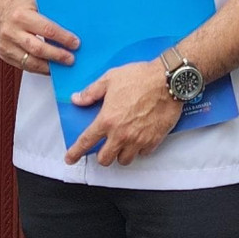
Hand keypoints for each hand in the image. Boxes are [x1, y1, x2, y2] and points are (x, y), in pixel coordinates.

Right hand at [0, 0, 79, 74]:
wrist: (0, 8)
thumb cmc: (22, 6)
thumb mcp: (36, 4)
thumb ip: (51, 16)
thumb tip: (74, 29)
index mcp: (21, 15)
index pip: (46, 29)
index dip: (62, 38)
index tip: (75, 43)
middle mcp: (11, 31)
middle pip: (37, 48)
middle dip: (57, 55)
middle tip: (71, 59)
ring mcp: (6, 45)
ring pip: (30, 61)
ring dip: (49, 66)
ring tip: (63, 67)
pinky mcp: (4, 55)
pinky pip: (24, 66)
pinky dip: (39, 69)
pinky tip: (50, 68)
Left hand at [64, 59, 183, 166]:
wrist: (168, 80)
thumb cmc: (140, 77)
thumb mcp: (110, 78)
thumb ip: (91, 92)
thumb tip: (77, 99)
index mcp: (107, 120)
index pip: (86, 142)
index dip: (75, 152)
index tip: (70, 158)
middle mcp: (121, 134)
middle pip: (105, 159)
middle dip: (102, 155)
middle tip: (105, 147)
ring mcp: (138, 139)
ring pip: (124, 160)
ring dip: (120, 154)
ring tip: (123, 144)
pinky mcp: (154, 140)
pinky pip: (143, 153)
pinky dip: (139, 149)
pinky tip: (139, 139)